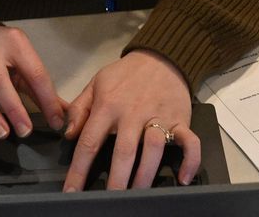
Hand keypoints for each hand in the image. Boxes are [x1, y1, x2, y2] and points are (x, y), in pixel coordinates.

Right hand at [0, 25, 67, 139]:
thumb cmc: (3, 50)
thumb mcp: (24, 59)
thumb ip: (42, 86)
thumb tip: (64, 113)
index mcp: (15, 44)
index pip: (33, 73)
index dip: (46, 99)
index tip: (55, 121)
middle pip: (0, 81)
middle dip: (13, 108)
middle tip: (25, 131)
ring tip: (3, 133)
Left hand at [63, 50, 197, 189]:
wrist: (161, 56)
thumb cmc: (125, 75)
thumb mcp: (96, 83)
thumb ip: (78, 108)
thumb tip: (68, 134)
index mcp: (108, 106)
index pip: (90, 142)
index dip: (79, 170)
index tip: (72, 192)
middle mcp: (133, 113)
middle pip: (124, 151)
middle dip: (117, 180)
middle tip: (110, 201)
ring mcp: (159, 116)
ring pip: (154, 149)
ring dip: (146, 174)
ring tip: (138, 193)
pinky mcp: (180, 120)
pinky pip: (190, 142)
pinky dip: (190, 161)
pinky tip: (182, 179)